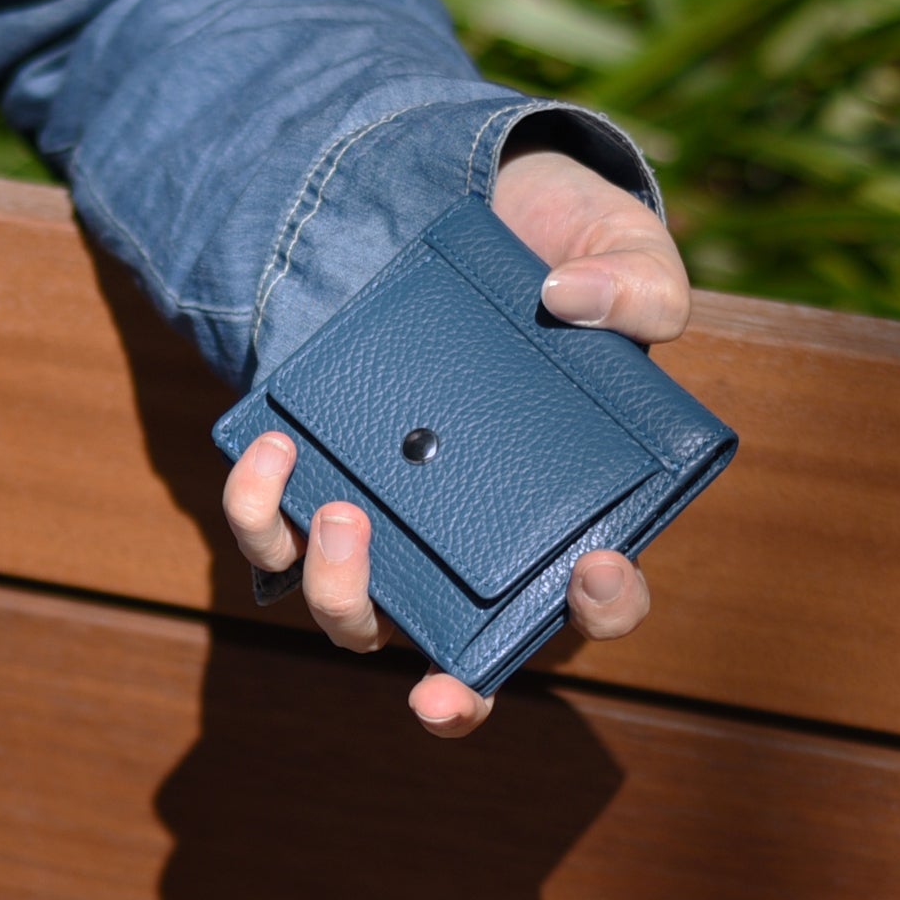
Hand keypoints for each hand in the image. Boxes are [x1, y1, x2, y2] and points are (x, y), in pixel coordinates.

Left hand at [222, 150, 689, 735]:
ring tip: (344, 512)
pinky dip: (263, 509)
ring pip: (357, 617)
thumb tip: (569, 301)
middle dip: (453, 693)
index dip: (603, 609)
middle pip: (467, 657)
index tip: (594, 568)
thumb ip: (636, 287)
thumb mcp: (633, 257)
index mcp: (572, 510)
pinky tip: (272, 447)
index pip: (601, 597)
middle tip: (437, 683)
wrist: (470, 206)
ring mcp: (394, 522)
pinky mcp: (319, 481)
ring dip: (344, 593)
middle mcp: (479, 543)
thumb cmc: (570, 254)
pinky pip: (275, 534)